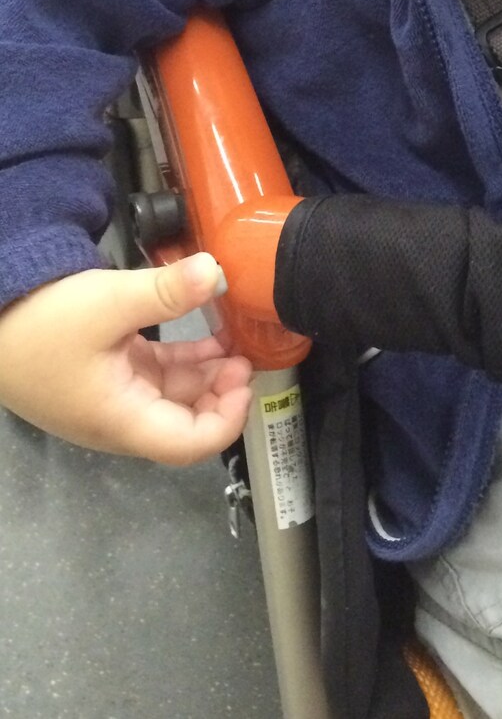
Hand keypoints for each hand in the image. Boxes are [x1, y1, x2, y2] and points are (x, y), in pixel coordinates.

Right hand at [0, 254, 252, 464]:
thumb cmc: (40, 321)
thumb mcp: (108, 303)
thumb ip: (167, 293)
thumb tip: (217, 272)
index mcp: (120, 419)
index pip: (187, 445)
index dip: (226, 420)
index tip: (245, 381)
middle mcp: (118, 417)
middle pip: (184, 421)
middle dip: (220, 392)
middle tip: (243, 355)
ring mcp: (111, 395)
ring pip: (172, 395)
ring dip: (206, 373)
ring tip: (233, 340)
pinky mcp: (105, 371)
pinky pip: (155, 375)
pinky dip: (184, 359)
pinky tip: (209, 337)